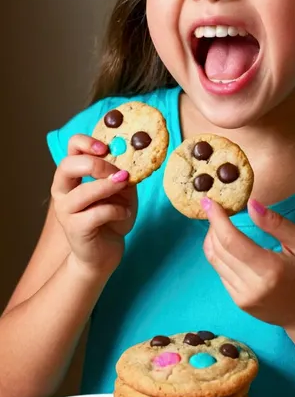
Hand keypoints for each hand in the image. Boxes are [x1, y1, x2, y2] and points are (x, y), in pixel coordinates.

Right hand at [51, 134, 137, 278]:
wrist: (104, 253)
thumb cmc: (111, 217)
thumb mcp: (122, 191)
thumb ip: (123, 175)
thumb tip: (130, 160)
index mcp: (73, 175)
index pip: (71, 148)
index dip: (87, 142)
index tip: (106, 148)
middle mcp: (62, 190)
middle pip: (67, 166)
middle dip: (95, 164)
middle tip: (118, 171)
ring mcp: (66, 211)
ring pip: (82, 193)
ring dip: (108, 187)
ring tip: (125, 186)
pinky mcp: (75, 229)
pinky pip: (96, 214)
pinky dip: (116, 211)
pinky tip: (125, 214)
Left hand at [202, 197, 294, 333]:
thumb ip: (277, 223)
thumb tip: (251, 205)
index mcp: (270, 270)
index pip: (232, 241)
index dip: (217, 219)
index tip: (209, 201)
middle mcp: (251, 286)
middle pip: (219, 249)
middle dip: (212, 225)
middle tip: (214, 206)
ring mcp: (242, 297)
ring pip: (215, 260)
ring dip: (212, 237)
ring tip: (218, 222)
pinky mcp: (237, 301)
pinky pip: (220, 271)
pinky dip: (219, 253)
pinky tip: (225, 242)